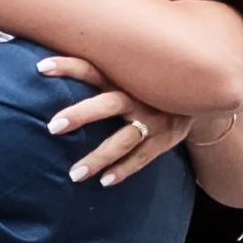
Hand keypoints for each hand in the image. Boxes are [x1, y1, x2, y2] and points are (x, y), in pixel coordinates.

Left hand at [41, 55, 200, 187]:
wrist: (200, 93)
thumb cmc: (151, 83)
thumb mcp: (133, 71)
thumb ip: (104, 69)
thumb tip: (55, 61)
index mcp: (125, 77)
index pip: (93, 68)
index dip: (68, 66)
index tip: (41, 67)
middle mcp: (138, 97)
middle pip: (107, 104)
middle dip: (81, 114)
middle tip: (52, 126)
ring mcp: (153, 120)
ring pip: (123, 140)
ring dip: (99, 157)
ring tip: (74, 174)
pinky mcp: (164, 140)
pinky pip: (142, 158)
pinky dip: (124, 170)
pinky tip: (105, 181)